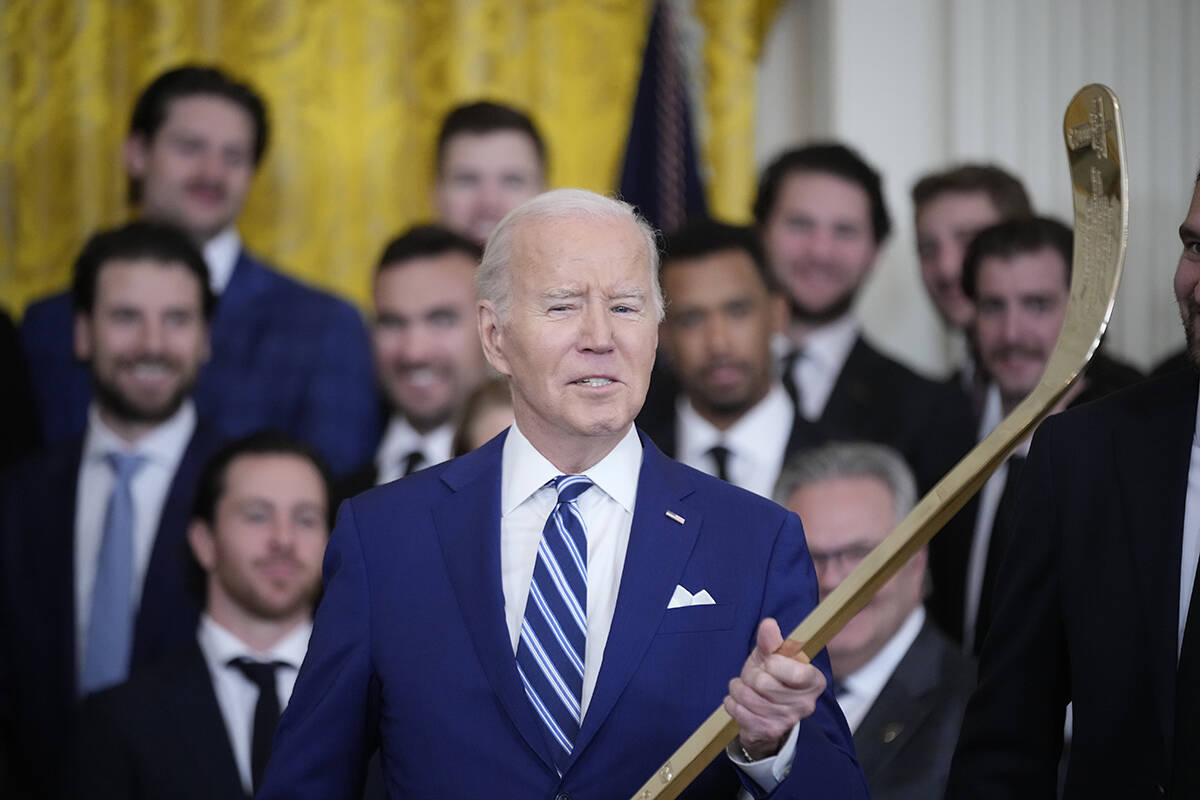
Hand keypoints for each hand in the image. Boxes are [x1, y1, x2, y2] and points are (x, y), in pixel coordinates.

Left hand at [724, 617, 825, 759]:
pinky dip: (732, 702)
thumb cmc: (771, 677)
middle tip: (753, 677)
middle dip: (750, 675)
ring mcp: (788, 720)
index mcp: (814, 680)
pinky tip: (738, 700)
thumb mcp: (770, 655)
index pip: (795, 671)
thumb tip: (769, 624)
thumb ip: (770, 640)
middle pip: (763, 683)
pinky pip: (740, 712)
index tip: (770, 662)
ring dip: (738, 688)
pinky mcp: (770, 732)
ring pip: (748, 697)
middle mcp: (806, 703)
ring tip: (743, 687)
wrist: (764, 710)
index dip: (773, 663)